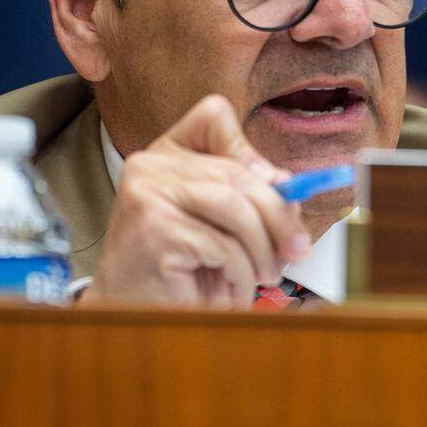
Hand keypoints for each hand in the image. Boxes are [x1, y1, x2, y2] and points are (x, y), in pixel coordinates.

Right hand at [80, 94, 310, 307]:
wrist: (130, 311)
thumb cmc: (179, 267)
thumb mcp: (218, 222)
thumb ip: (249, 197)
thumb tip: (291, 190)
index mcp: (167, 153)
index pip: (213, 115)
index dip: (250, 148)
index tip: (278, 187)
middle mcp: (151, 164)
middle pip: (237, 172)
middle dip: (278, 216)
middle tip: (297, 249)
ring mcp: (148, 193)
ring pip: (235, 207)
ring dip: (262, 249)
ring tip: (264, 275)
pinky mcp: (153, 228)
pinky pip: (222, 245)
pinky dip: (240, 273)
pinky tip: (232, 290)